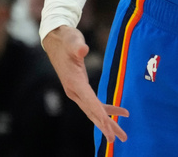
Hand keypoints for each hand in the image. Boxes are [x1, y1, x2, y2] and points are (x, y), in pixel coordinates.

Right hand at [43, 25, 128, 142]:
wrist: (56, 39)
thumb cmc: (66, 39)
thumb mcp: (72, 41)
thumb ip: (78, 47)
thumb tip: (83, 50)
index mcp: (74, 83)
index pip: (89, 102)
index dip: (100, 114)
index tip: (108, 126)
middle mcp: (74, 91)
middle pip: (92, 112)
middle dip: (105, 126)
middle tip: (118, 139)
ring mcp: (77, 91)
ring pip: (94, 111)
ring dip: (108, 123)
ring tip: (121, 134)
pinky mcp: (81, 88)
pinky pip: (96, 103)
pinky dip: (107, 109)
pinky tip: (120, 112)